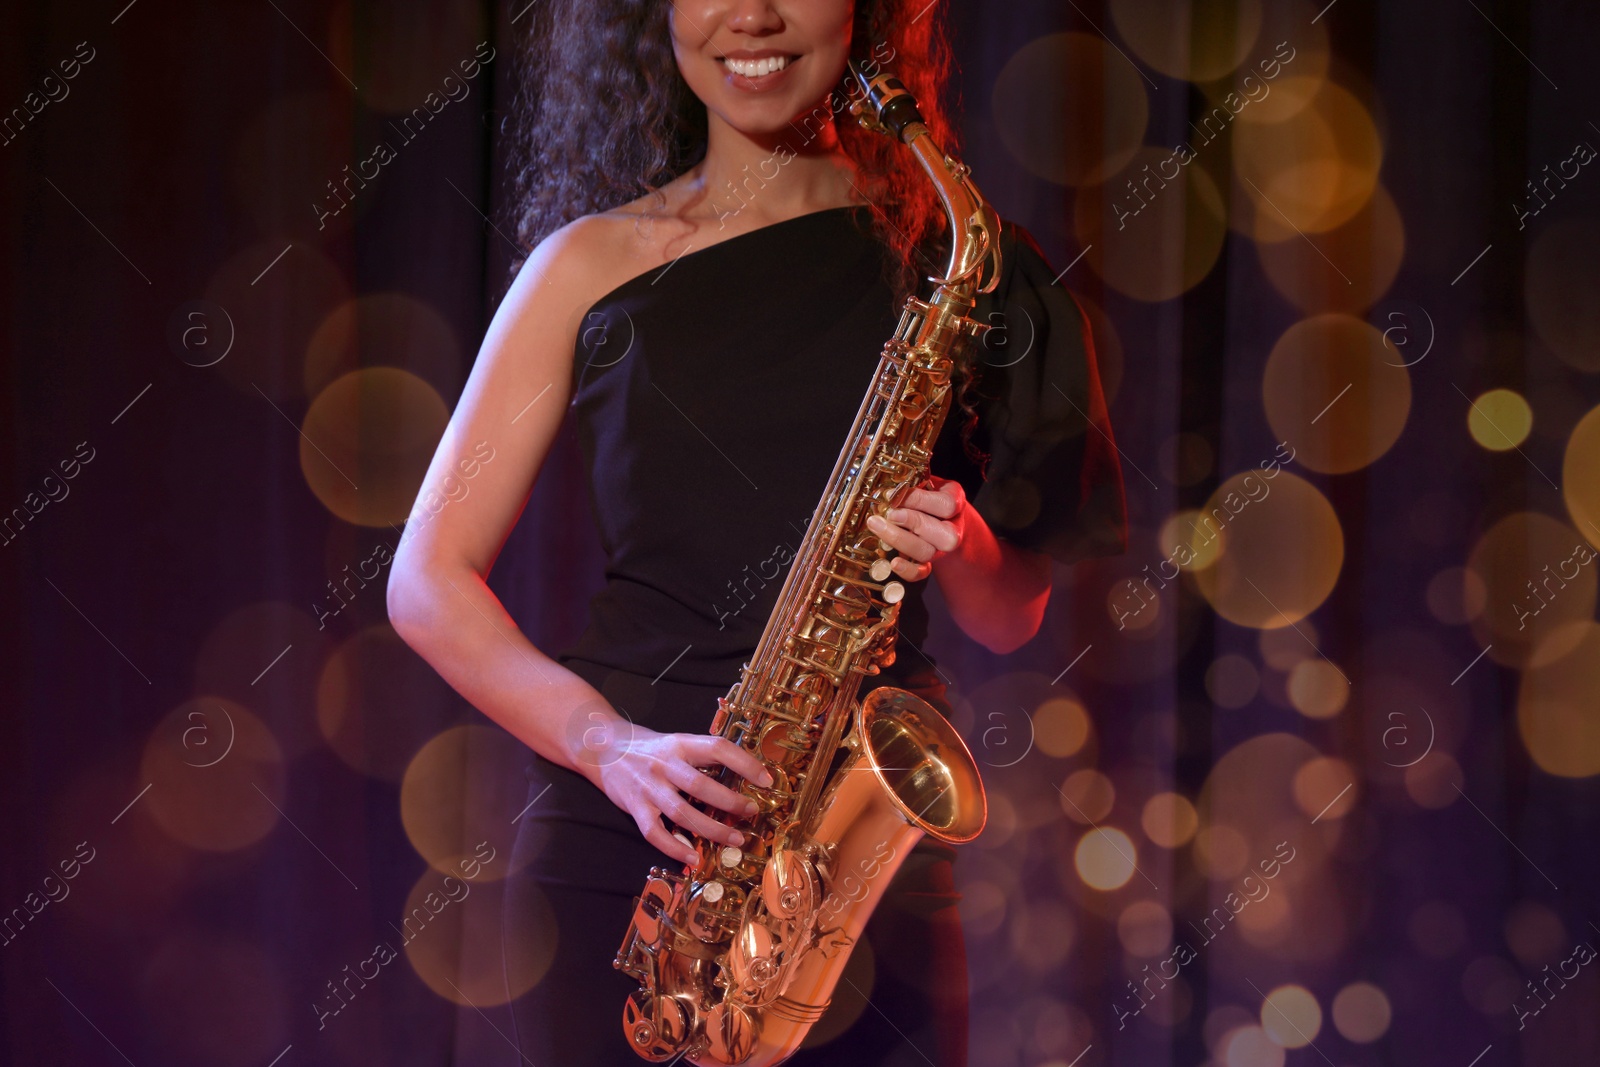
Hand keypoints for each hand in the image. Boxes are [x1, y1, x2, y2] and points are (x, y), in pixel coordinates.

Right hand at [589, 724, 772, 864]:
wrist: (601, 746)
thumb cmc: (648, 746)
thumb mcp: (677, 741)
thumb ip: (702, 756)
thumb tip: (743, 771)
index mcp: (680, 744)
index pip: (718, 749)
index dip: (744, 763)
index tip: (766, 779)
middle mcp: (665, 765)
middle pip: (701, 786)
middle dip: (731, 802)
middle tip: (752, 812)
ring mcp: (649, 788)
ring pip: (682, 813)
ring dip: (711, 829)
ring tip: (735, 839)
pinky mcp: (634, 807)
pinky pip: (655, 833)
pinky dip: (674, 848)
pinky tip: (693, 858)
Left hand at [864, 476, 967, 581]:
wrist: (938, 518)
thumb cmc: (927, 494)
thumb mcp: (925, 479)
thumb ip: (915, 475)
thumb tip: (896, 462)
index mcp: (955, 502)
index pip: (947, 504)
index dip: (919, 500)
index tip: (893, 494)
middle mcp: (953, 528)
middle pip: (945, 535)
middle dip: (914, 522)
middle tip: (889, 513)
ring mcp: (940, 549)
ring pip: (928, 552)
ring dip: (900, 540)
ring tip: (877, 526)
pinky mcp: (928, 563)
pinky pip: (922, 573)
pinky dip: (908, 571)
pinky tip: (893, 562)